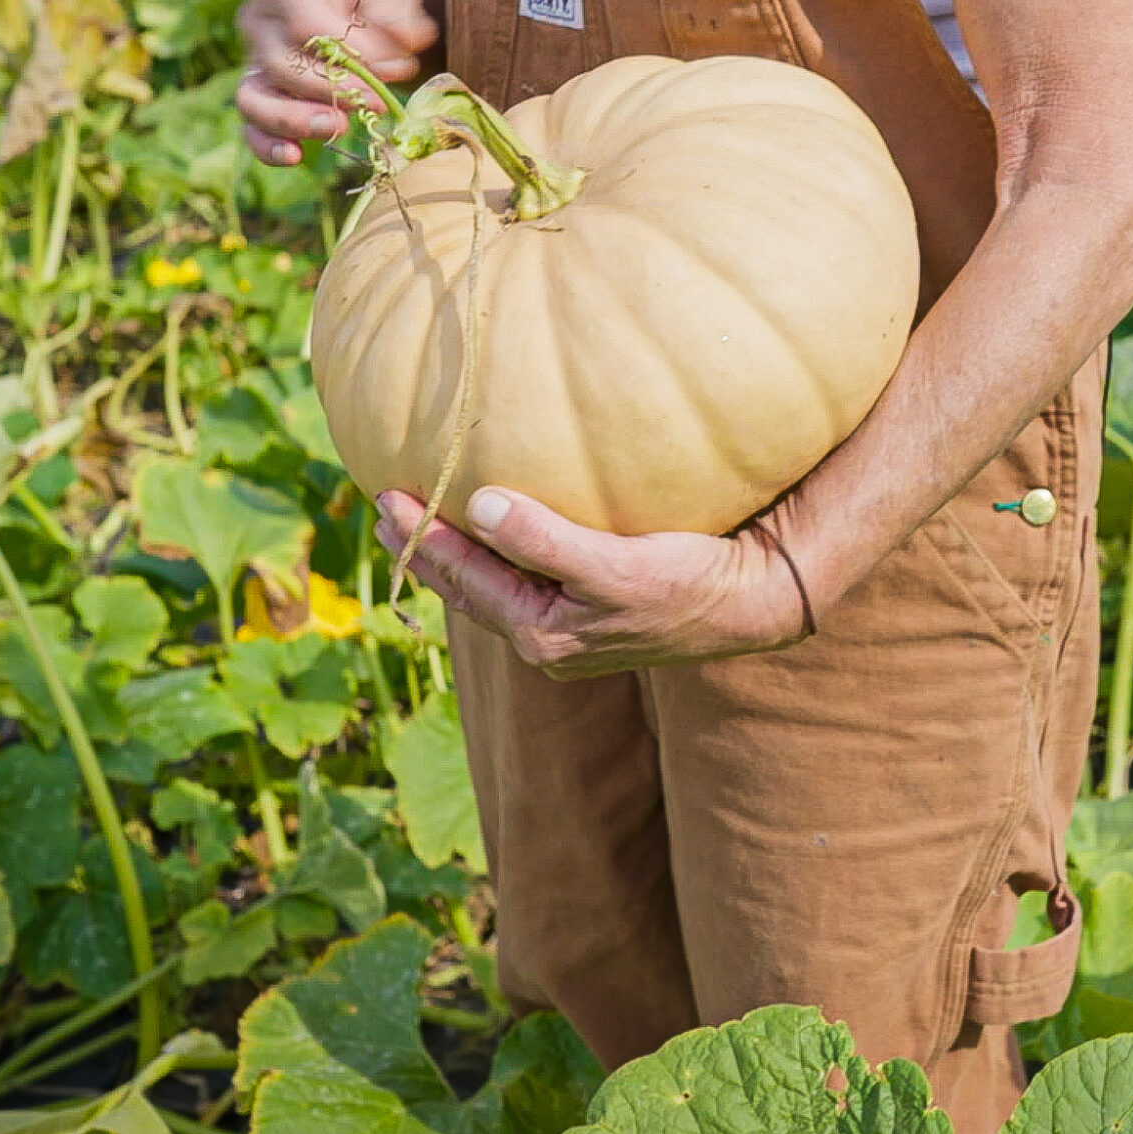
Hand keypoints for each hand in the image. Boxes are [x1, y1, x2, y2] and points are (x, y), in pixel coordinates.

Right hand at [236, 0, 438, 165]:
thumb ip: (398, 15)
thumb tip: (399, 56)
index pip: (309, 26)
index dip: (353, 55)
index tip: (397, 69)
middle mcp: (257, 19)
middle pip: (281, 65)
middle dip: (334, 91)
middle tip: (378, 103)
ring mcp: (252, 59)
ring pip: (255, 99)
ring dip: (297, 120)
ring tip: (339, 128)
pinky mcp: (256, 93)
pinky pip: (250, 126)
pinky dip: (267, 146)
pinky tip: (296, 156)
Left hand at [374, 486, 809, 678]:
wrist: (751, 603)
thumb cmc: (689, 585)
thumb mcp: (615, 567)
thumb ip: (546, 540)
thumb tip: (481, 508)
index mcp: (542, 636)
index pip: (465, 581)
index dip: (423, 537)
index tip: (385, 495)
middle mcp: (546, 639)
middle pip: (469, 588)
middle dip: (426, 548)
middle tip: (381, 505)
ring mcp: (567, 626)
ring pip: (494, 584)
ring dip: (457, 550)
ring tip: (422, 517)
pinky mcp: (590, 606)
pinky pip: (525, 575)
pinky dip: (497, 549)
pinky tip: (495, 525)